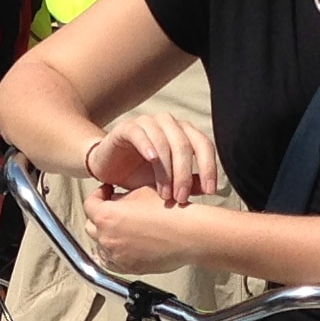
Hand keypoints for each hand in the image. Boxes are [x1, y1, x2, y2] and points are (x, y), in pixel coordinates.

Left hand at [82, 185, 218, 278]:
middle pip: (91, 226)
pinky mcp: (128, 268)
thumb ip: (120, 197)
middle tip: (113, 210)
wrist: (189, 234)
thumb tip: (114, 201)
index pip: (89, 204)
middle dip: (100, 216)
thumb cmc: (170, 212)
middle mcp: (107, 237)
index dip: (98, 196)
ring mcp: (116, 255)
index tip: (106, 194)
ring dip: (106, 236)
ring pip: (100, 245)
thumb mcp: (141, 192)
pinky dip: (112, 254)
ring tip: (120, 229)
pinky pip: (110, 262)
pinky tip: (121, 246)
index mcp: (107, 216)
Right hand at [84, 112, 218, 206]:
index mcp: (183, 133)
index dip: (209, 168)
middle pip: (184, 146)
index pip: (204, 146)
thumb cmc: (140, 174)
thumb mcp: (168, 183)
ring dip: (166, 171)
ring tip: (165, 194)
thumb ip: (189, 183)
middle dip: (184, 175)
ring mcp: (148, 122)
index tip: (211, 192)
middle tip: (181, 198)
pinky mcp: (127, 127)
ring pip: (164, 142)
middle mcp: (168, 124)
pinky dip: (148, 146)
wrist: (108, 167)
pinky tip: (152, 160)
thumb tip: (208, 189)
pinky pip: (140, 134)